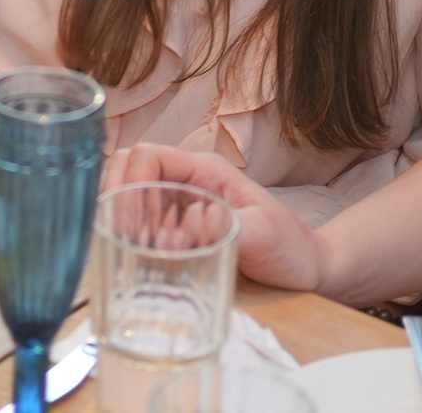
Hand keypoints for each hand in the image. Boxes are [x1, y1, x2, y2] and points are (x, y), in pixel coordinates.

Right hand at [106, 144, 323, 291]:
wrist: (308, 266)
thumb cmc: (289, 247)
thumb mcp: (260, 236)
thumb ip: (219, 229)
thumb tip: (170, 236)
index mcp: (205, 171)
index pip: (150, 155)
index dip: (129, 180)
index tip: (127, 218)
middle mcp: (189, 181)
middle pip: (130, 167)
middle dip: (114, 194)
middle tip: (113, 234)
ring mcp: (182, 202)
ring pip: (132, 190)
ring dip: (118, 212)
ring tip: (118, 245)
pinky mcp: (180, 225)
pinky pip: (143, 216)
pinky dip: (129, 229)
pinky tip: (131, 253)